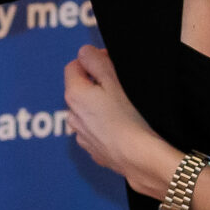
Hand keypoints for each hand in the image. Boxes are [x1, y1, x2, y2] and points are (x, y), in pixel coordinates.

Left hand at [63, 45, 179, 198]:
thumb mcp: (113, 80)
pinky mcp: (93, 150)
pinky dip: (104, 124)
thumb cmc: (129, 117)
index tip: (109, 62)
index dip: (91, 60)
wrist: (138, 157)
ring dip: (99, 105)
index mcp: (74, 94)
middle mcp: (72, 115)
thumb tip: (85, 52)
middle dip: (95, 83)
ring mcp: (81, 135)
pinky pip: (95, 130)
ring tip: (123, 107)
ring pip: (87, 111)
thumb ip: (95, 60)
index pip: (73, 65)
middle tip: (120, 84)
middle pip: (79, 88)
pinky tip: (122, 126)